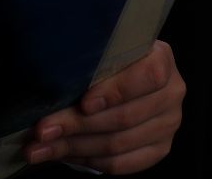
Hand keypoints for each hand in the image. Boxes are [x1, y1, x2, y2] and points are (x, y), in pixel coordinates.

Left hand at [24, 40, 184, 173]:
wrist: (127, 72)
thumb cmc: (108, 55)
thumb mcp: (103, 47)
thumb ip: (89, 59)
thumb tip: (50, 83)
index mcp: (161, 58)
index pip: (147, 76)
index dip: (114, 92)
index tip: (83, 103)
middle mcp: (171, 92)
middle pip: (124, 117)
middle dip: (76, 125)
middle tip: (42, 130)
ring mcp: (168, 124)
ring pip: (118, 144)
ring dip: (74, 146)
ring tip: (41, 146)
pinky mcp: (159, 149)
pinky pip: (122, 164)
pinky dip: (89, 159)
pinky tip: (63, 153)